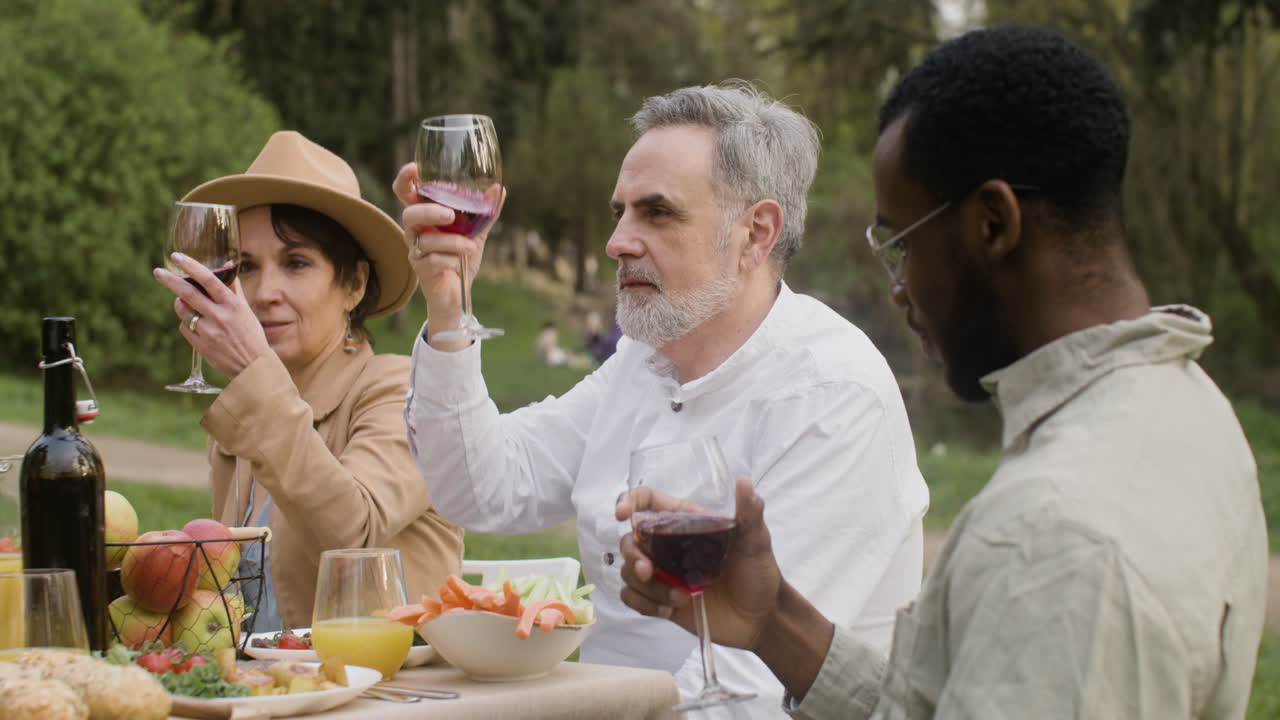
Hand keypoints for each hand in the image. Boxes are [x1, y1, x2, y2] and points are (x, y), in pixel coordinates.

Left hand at [152, 253, 271, 379]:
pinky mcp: (200, 345)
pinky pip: (184, 327)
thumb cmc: (250, 335)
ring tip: (185, 303)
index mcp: (233, 305)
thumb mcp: (245, 310)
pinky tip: (196, 325)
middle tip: (158, 272)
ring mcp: (209, 332)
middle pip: (188, 293)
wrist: (252, 366)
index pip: (209, 280)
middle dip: (170, 281)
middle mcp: (220, 317)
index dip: (191, 266)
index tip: (177, 257)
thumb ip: (233, 288)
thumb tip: (228, 265)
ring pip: (183, 311)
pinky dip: (187, 323)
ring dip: (180, 304)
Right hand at [392, 163, 503, 349]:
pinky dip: (451, 260)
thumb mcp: (476, 233)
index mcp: (425, 215)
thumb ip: (485, 212)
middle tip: (450, 215)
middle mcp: (415, 230)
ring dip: (451, 242)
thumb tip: (499, 189)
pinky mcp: (420, 269)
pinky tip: (460, 264)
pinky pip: (433, 260)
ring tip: (470, 247)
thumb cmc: (461, 257)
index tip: (414, 168)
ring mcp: (415, 250)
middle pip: (409, 214)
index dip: (404, 179)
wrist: (459, 292)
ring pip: (425, 239)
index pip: (406, 193)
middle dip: (429, 212)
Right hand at [615, 476, 782, 652]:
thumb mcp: (757, 541)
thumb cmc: (759, 574)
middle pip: (629, 540)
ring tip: (678, 598)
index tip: (623, 515)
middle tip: (648, 571)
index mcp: (685, 522)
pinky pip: (632, 597)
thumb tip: (744, 481)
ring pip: (628, 572)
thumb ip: (750, 512)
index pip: (648, 502)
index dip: (629, 502)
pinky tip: (669, 609)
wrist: (761, 618)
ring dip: (647, 587)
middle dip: (632, 555)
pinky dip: (644, 604)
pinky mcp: (660, 599)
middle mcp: (668, 545)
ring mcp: (662, 573)